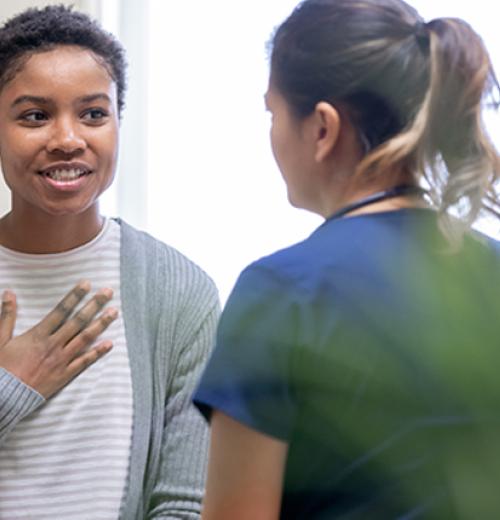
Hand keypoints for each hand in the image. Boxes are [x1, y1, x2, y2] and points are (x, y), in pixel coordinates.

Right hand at [0, 280, 117, 398]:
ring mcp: (61, 360)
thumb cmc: (0, 368)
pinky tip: (110, 344)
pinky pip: (84, 362)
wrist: (2, 398)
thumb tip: (9, 292)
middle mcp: (53, 345)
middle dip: (94, 305)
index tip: (87, 283)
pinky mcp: (64, 375)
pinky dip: (98, 353)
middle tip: (108, 292)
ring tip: (114, 312)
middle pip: (78, 321)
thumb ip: (7, 315)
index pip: (61, 310)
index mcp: (39, 335)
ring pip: (85, 339)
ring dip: (101, 324)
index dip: (75, 296)